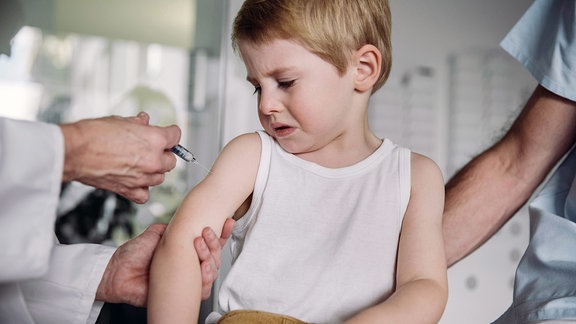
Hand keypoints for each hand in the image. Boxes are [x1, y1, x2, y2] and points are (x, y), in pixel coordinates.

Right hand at [60, 112, 180, 202]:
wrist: (74, 152)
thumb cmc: (93, 134)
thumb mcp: (120, 121)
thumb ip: (138, 124)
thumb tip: (144, 121)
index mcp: (154, 139)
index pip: (176, 136)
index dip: (171, 133)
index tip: (168, 134)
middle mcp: (153, 160)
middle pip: (171, 160)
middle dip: (163, 154)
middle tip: (151, 149)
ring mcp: (143, 177)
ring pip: (160, 177)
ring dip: (154, 171)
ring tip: (140, 164)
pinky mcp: (129, 190)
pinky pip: (144, 194)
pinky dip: (142, 189)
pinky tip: (135, 181)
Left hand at [96, 218, 235, 305]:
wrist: (118, 272)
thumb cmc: (134, 254)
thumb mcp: (157, 233)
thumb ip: (175, 226)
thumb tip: (189, 217)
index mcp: (185, 252)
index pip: (209, 244)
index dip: (221, 234)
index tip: (227, 222)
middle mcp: (189, 266)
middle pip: (215, 258)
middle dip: (214, 244)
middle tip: (205, 233)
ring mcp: (187, 280)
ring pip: (212, 273)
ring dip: (210, 258)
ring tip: (198, 245)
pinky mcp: (183, 294)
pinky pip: (203, 291)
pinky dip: (206, 279)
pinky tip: (201, 267)